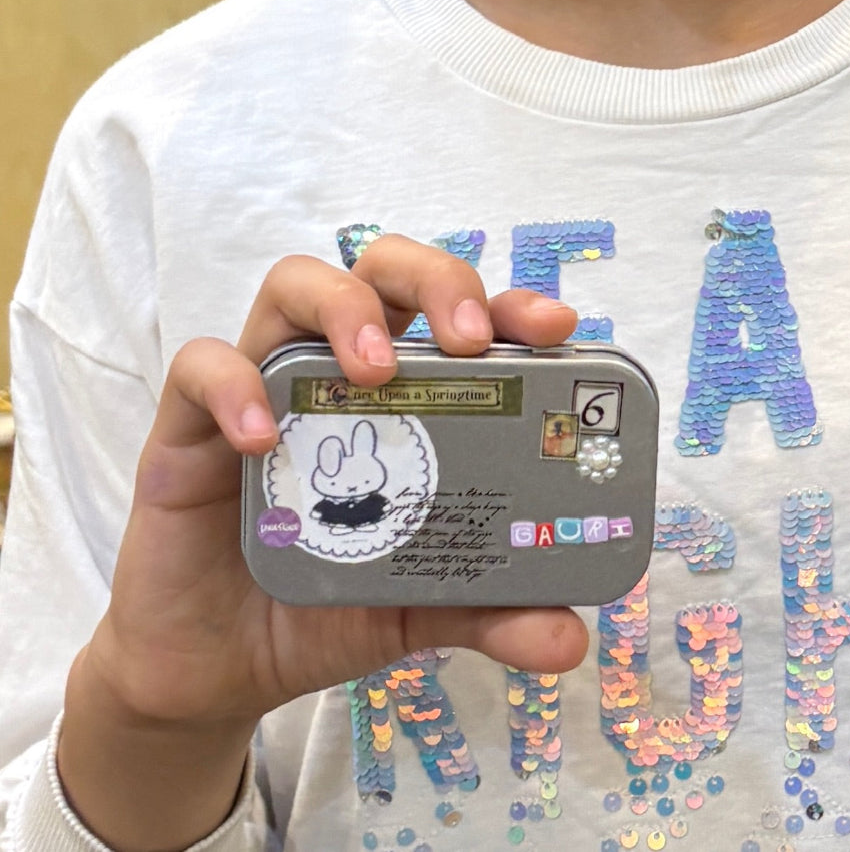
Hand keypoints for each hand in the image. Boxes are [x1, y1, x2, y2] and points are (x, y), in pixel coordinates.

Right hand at [59, 235, 588, 850]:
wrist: (221, 666)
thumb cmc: (323, 611)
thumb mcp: (419, 608)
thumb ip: (490, 613)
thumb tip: (570, 640)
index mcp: (402, 405)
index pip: (453, 321)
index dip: (504, 306)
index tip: (552, 327)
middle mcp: (336, 380)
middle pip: (380, 272)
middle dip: (431, 280)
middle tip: (464, 339)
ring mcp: (263, 392)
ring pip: (291, 290)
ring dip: (340, 308)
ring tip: (373, 371)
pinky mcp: (189, 426)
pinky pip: (199, 369)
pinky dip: (233, 387)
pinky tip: (263, 441)